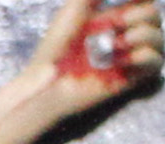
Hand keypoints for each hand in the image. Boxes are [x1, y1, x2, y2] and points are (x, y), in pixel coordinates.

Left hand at [33, 0, 158, 113]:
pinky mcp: (131, 77)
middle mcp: (125, 35)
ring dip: (141, 34)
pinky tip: (120, 60)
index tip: (130, 0)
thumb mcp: (76, 7)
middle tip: (112, 25)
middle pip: (154, 14)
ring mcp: (130, 56)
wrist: (47, 80)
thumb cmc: (56, 45)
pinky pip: (156, 61)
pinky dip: (143, 56)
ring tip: (115, 44)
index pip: (144, 0)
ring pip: (159, 36)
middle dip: (136, 15)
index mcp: (115, 17)